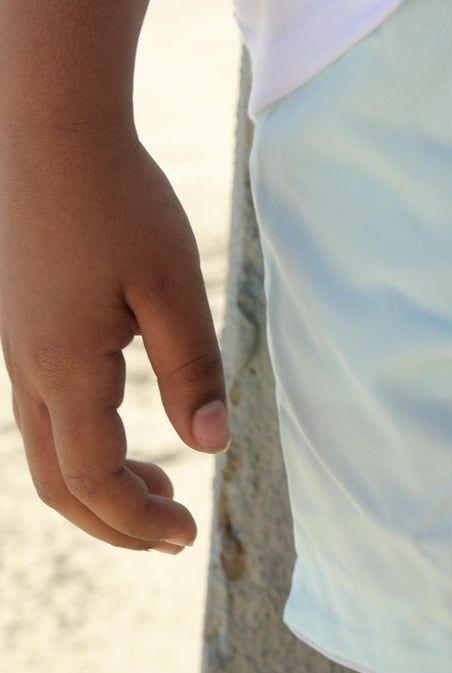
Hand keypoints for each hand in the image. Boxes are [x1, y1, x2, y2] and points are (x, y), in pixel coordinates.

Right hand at [0, 124, 228, 550]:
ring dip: (100, 486)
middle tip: (175, 537)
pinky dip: (84, 445)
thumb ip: (193, 368)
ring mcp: (17, 351)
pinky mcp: (23, 329)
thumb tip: (211, 447)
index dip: (139, 520)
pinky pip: (44, 414)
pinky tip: (126, 430)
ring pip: (46, 452)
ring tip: (160, 492)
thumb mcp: (174, 286)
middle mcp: (27, 370)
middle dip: (115, 522)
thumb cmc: (121, 202)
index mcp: (65, 369)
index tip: (191, 535)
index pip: (94, 480)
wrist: (54, 134)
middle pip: (59, 484)